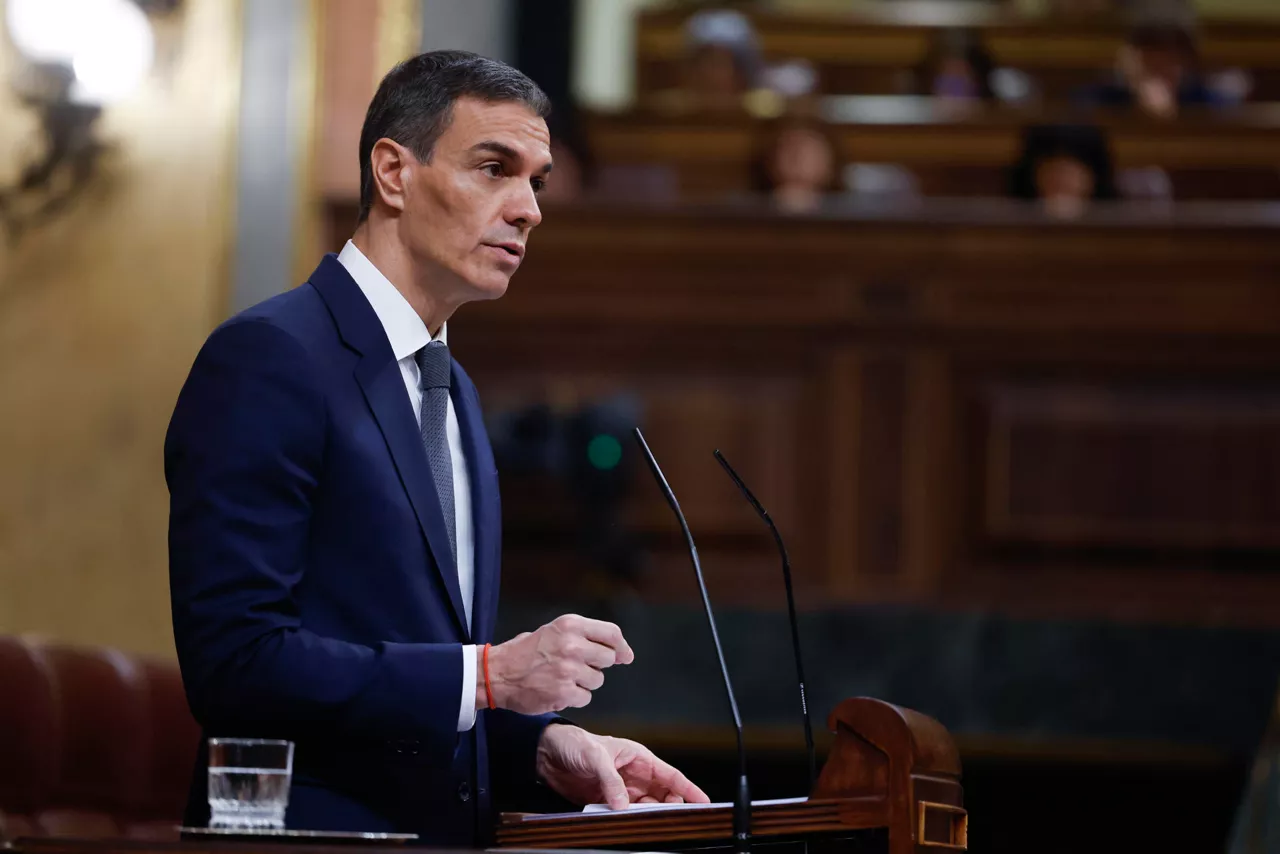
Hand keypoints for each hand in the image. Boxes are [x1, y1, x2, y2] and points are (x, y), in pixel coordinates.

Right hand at [484, 614, 634, 714]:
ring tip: (561, 678)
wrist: (496, 673)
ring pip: (597, 680)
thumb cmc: (526, 652)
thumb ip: (585, 637)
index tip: (625, 656)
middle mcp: (572, 645)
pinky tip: (557, 690)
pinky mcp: (564, 692)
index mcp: (570, 625)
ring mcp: (568, 670)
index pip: (611, 633)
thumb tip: (622, 653)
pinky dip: (574, 697)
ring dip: (584, 682)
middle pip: (608, 658)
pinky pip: (585, 697)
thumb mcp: (554, 631)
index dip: (621, 646)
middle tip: (578, 667)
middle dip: (597, 665)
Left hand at [536, 724, 710, 809]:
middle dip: (668, 807)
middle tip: (668, 818)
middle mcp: (634, 775)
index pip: (671, 775)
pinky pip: (623, 814)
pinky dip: (627, 820)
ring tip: (642, 820)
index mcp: (639, 758)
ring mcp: (621, 790)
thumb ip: (611, 780)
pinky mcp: (607, 801)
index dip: (689, 789)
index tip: (704, 802)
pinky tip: (624, 822)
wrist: (547, 753)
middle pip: (662, 795)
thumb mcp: (595, 757)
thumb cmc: (574, 742)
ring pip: (644, 808)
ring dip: (645, 815)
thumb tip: (623, 804)